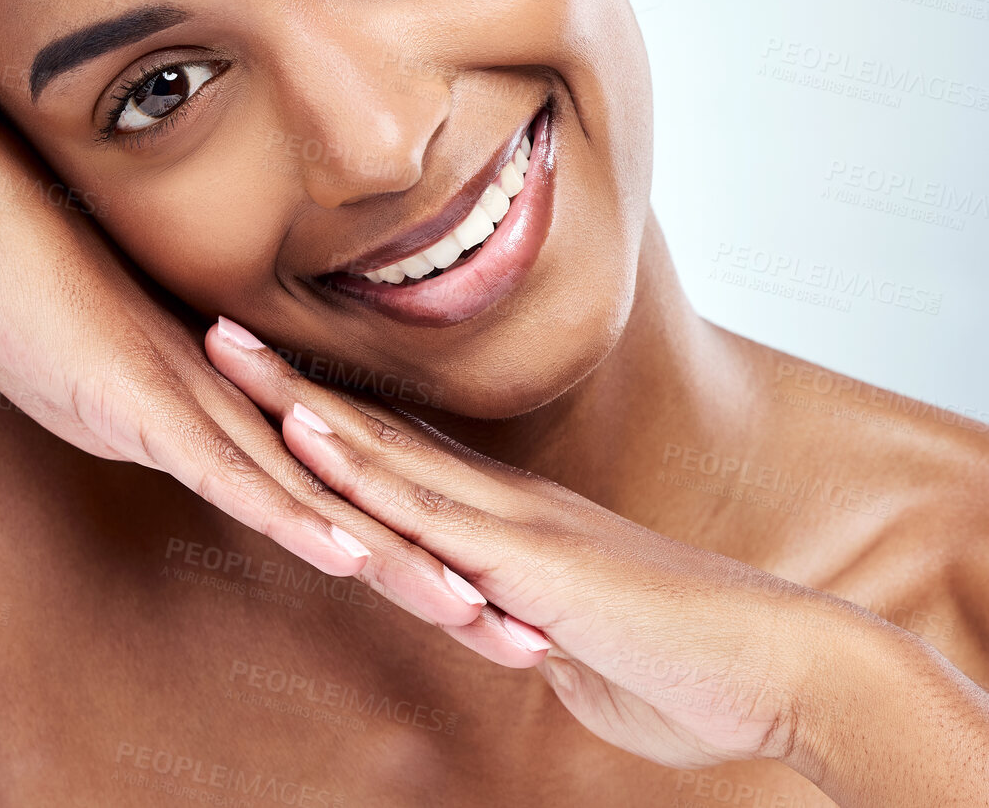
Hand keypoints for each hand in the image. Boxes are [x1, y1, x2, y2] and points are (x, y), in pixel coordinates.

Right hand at [0, 157, 510, 628]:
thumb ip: (159, 428)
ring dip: (394, 562)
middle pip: (357, 510)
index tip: (475, 609)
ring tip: (473, 615)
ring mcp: (199, 407)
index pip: (338, 504)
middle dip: (439, 579)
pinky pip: (230, 471)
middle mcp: (236, 413)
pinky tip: (344, 555)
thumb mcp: (105, 395)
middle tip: (521, 639)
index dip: (407, 559)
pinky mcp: (149, 405)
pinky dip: (289, 518)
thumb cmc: (35, 306)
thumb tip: (182, 450)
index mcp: (233, 418)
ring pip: (316, 499)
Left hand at [204, 312, 836, 772]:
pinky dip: (355, 463)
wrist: (777, 666)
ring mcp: (506, 521)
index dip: (325, 411)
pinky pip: (421, 505)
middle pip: (371, 427)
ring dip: (297, 400)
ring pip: (380, 446)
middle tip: (215, 327)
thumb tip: (496, 622)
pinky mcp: (522, 559)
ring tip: (227, 350)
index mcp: (503, 519)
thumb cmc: (680, 660)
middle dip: (287, 381)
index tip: (263, 377)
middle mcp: (495, 501)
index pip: (395, 453)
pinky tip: (301, 432)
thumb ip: (520, 618)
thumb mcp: (568, 642)